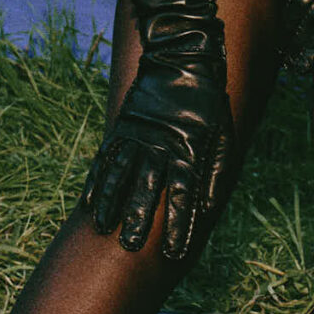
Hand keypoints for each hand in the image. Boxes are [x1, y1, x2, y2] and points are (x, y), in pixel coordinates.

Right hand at [81, 29, 232, 260]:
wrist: (181, 59)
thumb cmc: (208, 102)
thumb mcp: (223, 135)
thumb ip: (216, 172)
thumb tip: (209, 209)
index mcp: (187, 151)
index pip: (184, 197)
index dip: (180, 227)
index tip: (176, 254)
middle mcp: (159, 148)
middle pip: (147, 191)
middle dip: (139, 220)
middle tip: (131, 247)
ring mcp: (137, 137)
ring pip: (120, 176)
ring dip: (112, 205)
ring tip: (104, 229)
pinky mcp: (122, 128)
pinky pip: (106, 159)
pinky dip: (97, 182)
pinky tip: (89, 204)